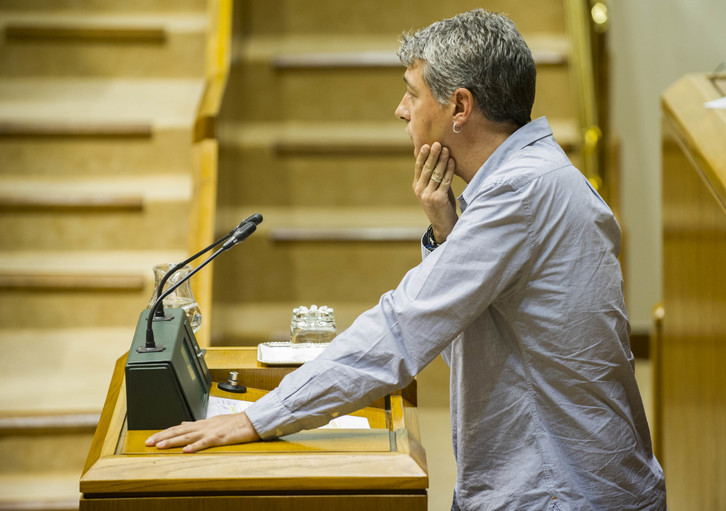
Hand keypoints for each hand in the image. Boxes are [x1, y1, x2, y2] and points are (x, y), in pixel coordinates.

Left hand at [145, 412, 260, 452]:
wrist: (249, 421)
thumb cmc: (233, 423)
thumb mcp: (212, 421)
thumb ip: (196, 424)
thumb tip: (183, 424)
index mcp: (200, 424)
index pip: (178, 428)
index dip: (164, 433)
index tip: (152, 438)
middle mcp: (202, 426)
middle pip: (179, 432)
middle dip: (163, 437)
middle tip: (149, 442)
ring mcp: (210, 432)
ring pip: (188, 436)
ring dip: (173, 441)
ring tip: (161, 446)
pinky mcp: (219, 438)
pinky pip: (205, 443)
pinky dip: (195, 446)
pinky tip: (186, 451)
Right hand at [413, 142, 457, 242]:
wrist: (443, 225)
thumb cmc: (441, 205)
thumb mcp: (434, 190)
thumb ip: (434, 177)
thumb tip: (438, 158)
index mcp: (416, 186)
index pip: (418, 167)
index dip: (422, 156)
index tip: (427, 144)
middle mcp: (420, 190)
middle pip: (427, 169)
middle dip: (432, 155)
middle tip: (437, 143)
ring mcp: (428, 195)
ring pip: (436, 174)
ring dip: (442, 160)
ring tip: (446, 149)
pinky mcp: (438, 199)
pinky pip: (445, 181)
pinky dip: (449, 170)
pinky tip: (452, 162)